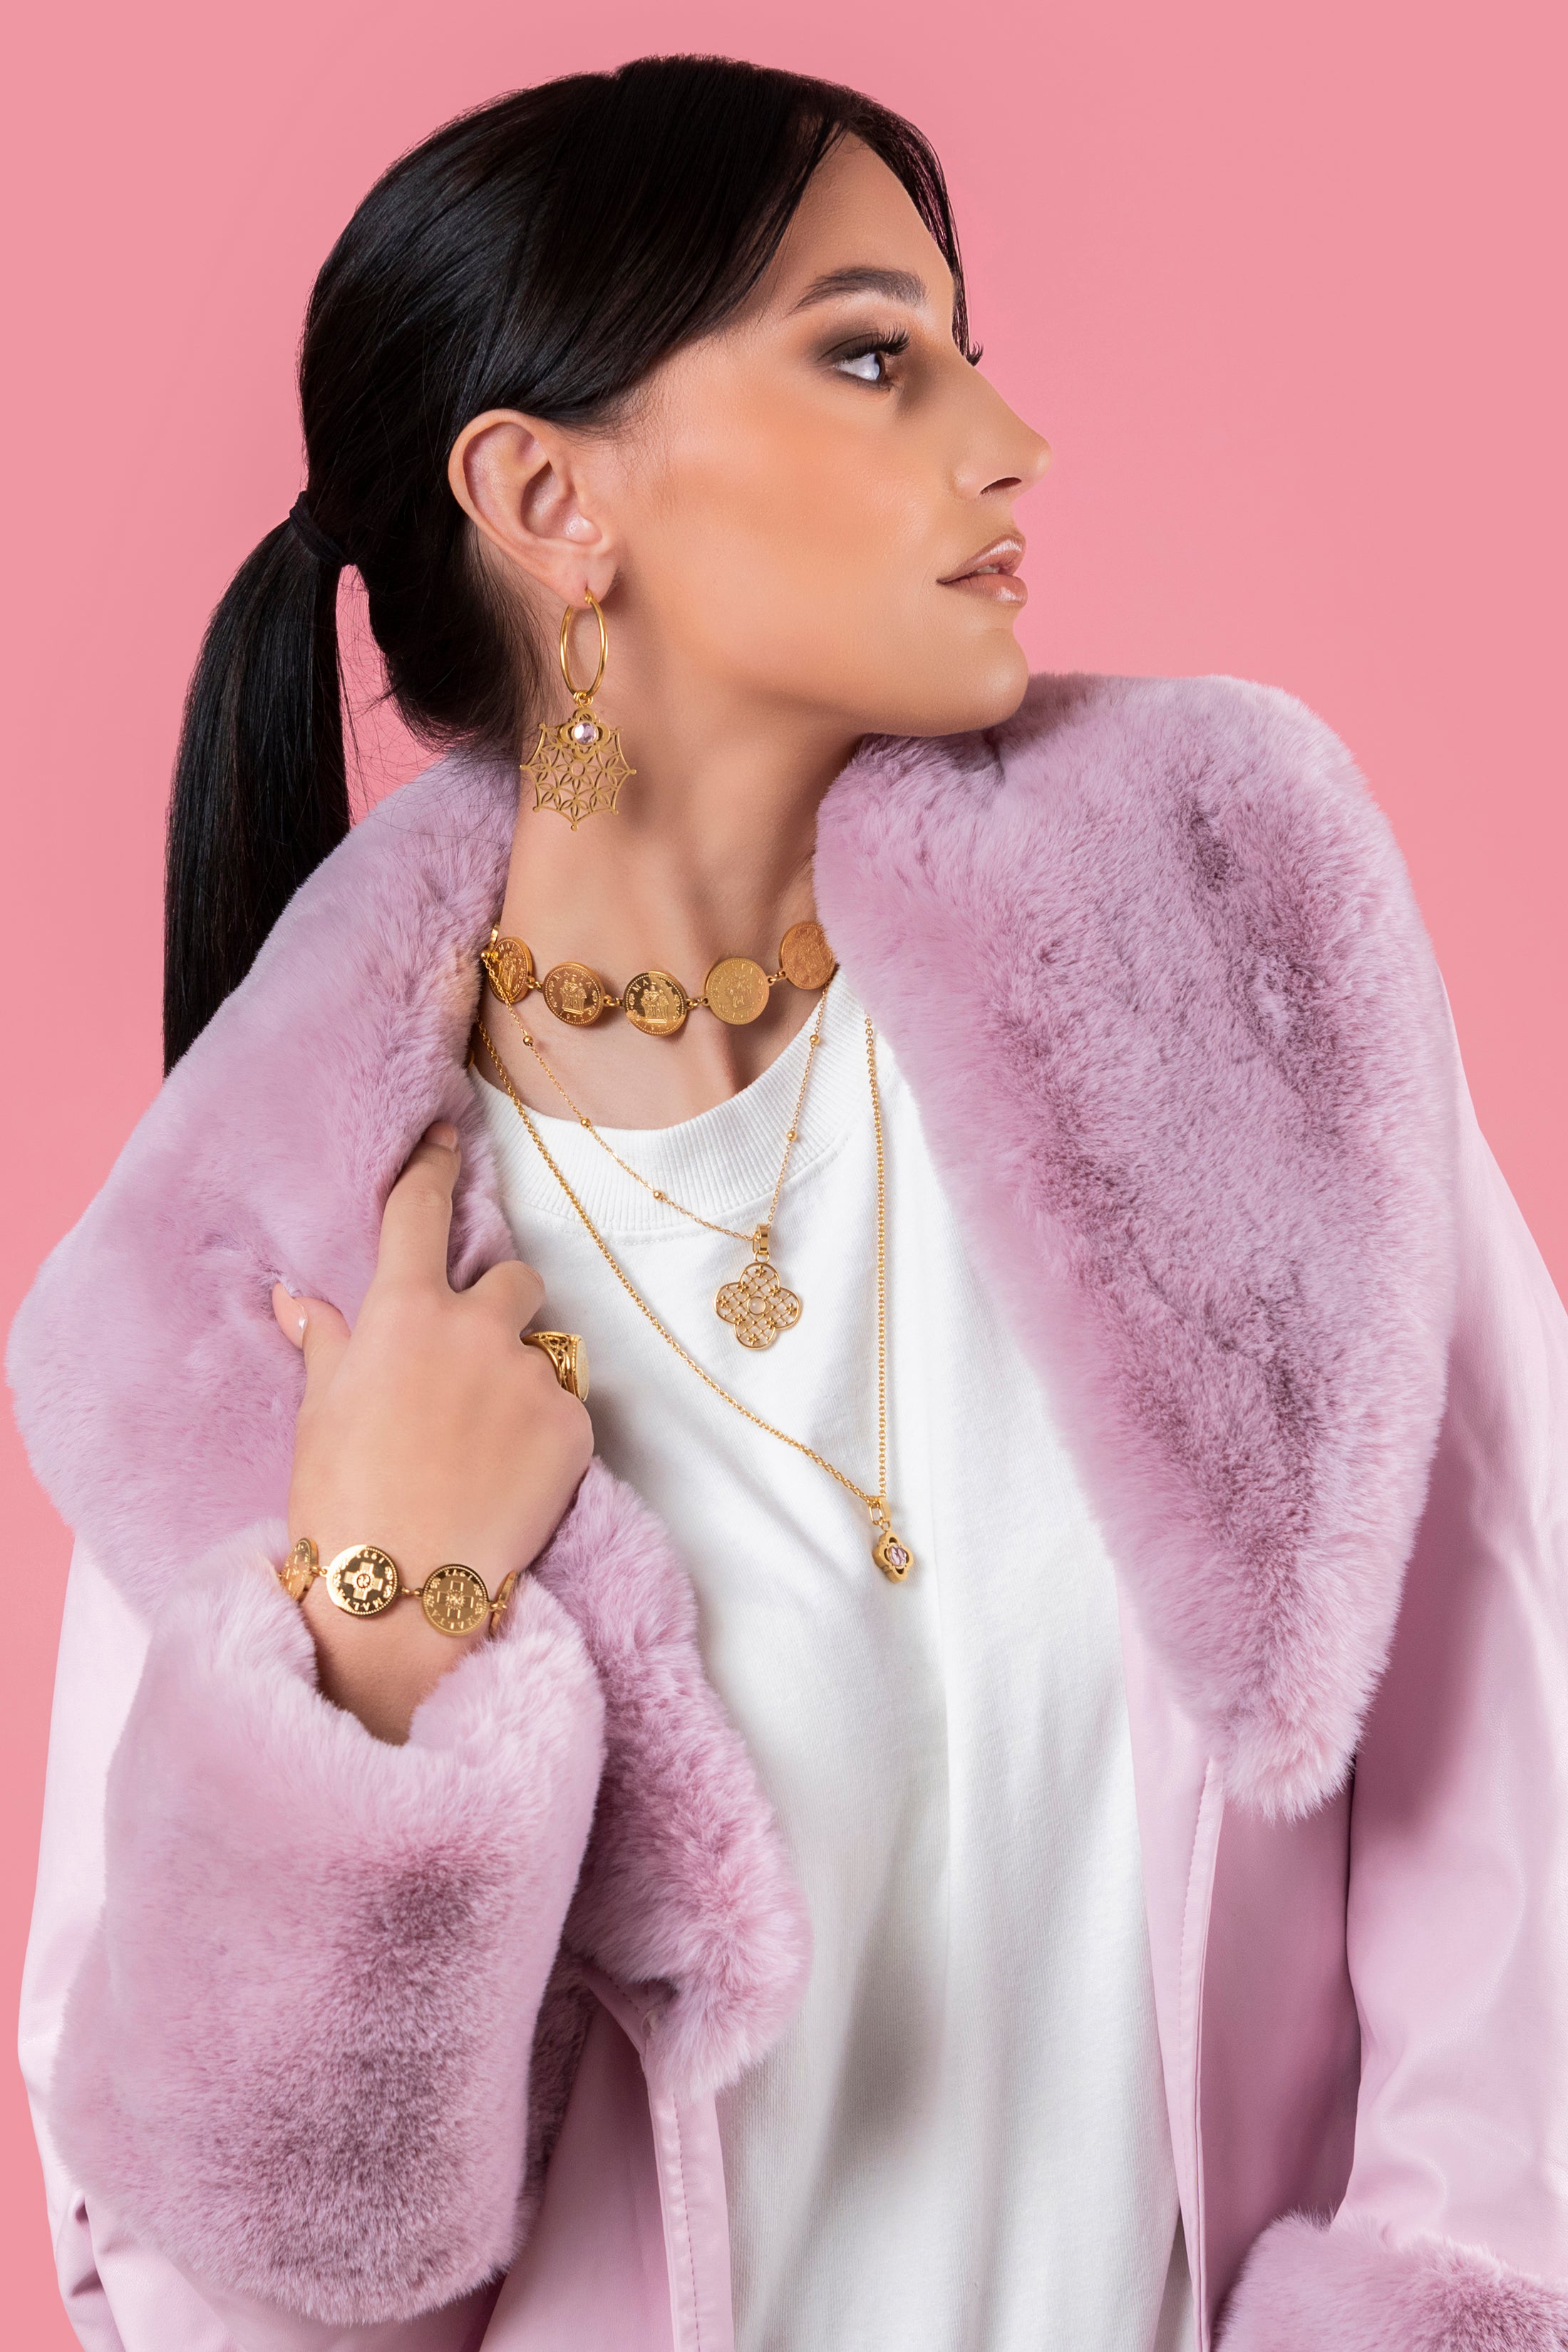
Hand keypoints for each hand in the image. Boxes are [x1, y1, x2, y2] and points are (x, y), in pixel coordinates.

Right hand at [271, 1121, 592, 1741]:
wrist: (401, 1594)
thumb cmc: (343, 1502)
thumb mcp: (320, 1414)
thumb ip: (327, 1344)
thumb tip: (299, 1299)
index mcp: (404, 1312)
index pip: (421, 1211)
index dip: (434, 1167)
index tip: (447, 1136)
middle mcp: (475, 1328)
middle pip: (512, 1279)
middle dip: (497, 1308)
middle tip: (470, 1368)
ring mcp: (530, 1376)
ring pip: (542, 1351)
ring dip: (520, 1377)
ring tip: (483, 1445)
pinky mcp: (575, 1429)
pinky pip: (565, 1412)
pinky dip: (544, 1437)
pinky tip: (508, 1482)